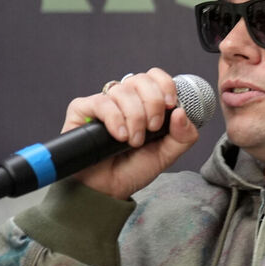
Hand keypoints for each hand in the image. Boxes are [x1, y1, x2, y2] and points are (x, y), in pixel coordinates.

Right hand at [64, 68, 200, 199]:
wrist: (109, 189)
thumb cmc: (135, 168)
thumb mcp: (167, 154)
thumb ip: (183, 136)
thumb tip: (181, 112)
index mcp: (144, 103)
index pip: (154, 77)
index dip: (165, 84)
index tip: (170, 104)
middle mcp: (124, 99)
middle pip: (140, 80)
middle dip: (152, 103)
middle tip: (153, 128)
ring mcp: (103, 103)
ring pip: (122, 91)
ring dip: (135, 117)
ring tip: (134, 141)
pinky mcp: (81, 111)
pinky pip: (101, 102)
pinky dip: (115, 119)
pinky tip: (120, 136)